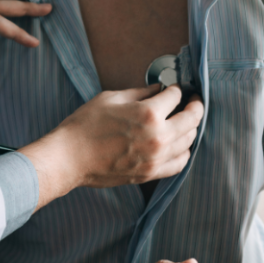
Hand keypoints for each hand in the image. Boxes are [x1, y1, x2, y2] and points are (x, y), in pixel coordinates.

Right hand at [19, 84, 202, 208]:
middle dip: (194, 106)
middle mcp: (157, 136)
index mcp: (148, 113)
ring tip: (186, 122)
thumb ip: (139, 93)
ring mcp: (156, 158)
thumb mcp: (110, 98)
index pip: (175, 96)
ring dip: (191, 128)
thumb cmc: (84, 126)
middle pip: (191, 119)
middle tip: (193, 101)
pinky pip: (179, 163)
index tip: (175, 89)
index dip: (176, 90)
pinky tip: (180, 145)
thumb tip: (157, 90)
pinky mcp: (150, 173)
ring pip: (189, 141)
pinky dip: (184, 152)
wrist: (69, 158)